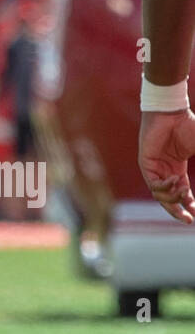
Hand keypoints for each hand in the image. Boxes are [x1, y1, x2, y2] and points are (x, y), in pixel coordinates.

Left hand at [138, 109, 194, 223]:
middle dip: (177, 211)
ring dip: (173, 197)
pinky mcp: (145, 165)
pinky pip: (153, 184)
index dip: (188, 204)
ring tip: (184, 193)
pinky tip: (174, 181)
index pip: (181, 194)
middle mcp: (164, 172)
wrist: (172, 113)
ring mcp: (154, 169)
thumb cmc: (188, 126)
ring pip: (160, 194)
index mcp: (177, 170)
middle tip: (188, 220)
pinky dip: (164, 187)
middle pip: (168, 199)